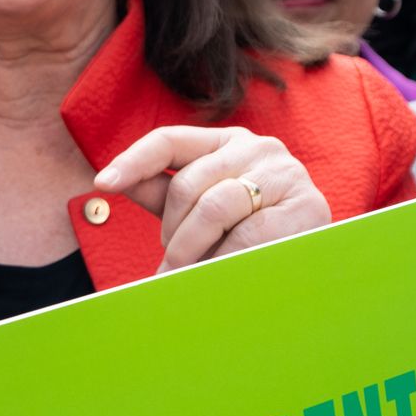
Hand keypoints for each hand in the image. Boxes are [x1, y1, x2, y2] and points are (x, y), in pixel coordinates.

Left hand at [94, 126, 330, 272]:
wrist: (313, 260)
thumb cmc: (247, 231)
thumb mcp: (200, 210)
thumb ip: (162, 194)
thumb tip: (110, 182)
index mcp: (226, 141)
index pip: (169, 140)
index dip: (133, 160)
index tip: (103, 183)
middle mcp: (258, 147)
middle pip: (188, 183)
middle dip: (171, 231)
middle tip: (172, 261)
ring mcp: (285, 173)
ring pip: (214, 208)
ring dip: (193, 249)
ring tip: (190, 274)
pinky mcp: (308, 206)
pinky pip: (248, 235)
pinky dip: (225, 260)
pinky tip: (220, 274)